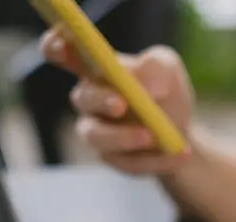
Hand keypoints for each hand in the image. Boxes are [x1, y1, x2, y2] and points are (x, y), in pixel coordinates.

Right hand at [40, 29, 193, 175]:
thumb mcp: (169, 70)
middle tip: (121, 105)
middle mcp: (88, 98)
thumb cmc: (165, 91)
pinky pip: (126, 162)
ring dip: (124, 137)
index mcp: (94, 67)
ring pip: (96, 136)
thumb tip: (148, 86)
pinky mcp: (112, 158)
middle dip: (101, 100)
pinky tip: (180, 153)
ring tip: (153, 136)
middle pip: (82, 97)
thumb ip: (157, 66)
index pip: (61, 51)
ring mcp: (96, 130)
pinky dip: (155, 159)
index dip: (55, 46)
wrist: (181, 132)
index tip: (62, 46)